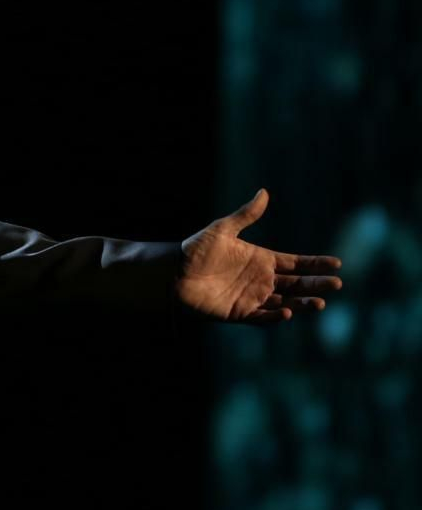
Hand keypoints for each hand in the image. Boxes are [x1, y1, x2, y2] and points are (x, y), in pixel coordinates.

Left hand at [175, 188, 343, 323]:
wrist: (172, 273)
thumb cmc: (195, 250)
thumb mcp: (222, 230)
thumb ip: (245, 216)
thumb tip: (264, 192)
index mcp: (261, 259)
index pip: (296, 263)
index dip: (315, 264)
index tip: (336, 264)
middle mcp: (261, 279)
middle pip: (297, 283)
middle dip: (317, 284)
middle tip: (336, 284)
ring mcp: (252, 297)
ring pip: (286, 302)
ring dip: (303, 303)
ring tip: (319, 303)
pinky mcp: (240, 313)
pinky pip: (263, 317)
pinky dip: (276, 316)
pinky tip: (288, 312)